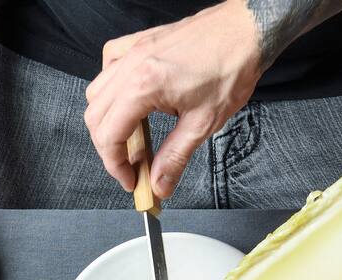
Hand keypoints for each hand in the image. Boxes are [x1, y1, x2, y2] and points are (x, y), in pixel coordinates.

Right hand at [84, 3, 262, 199]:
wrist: (246, 32)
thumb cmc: (231, 67)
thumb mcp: (203, 123)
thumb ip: (175, 157)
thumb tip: (160, 184)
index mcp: (144, 86)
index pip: (108, 135)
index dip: (116, 165)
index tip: (131, 180)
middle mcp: (131, 65)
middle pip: (95, 116)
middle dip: (109, 148)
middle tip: (132, 166)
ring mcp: (133, 50)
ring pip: (97, 92)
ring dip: (108, 120)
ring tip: (134, 137)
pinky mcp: (140, 41)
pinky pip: (109, 64)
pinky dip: (111, 87)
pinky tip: (129, 99)